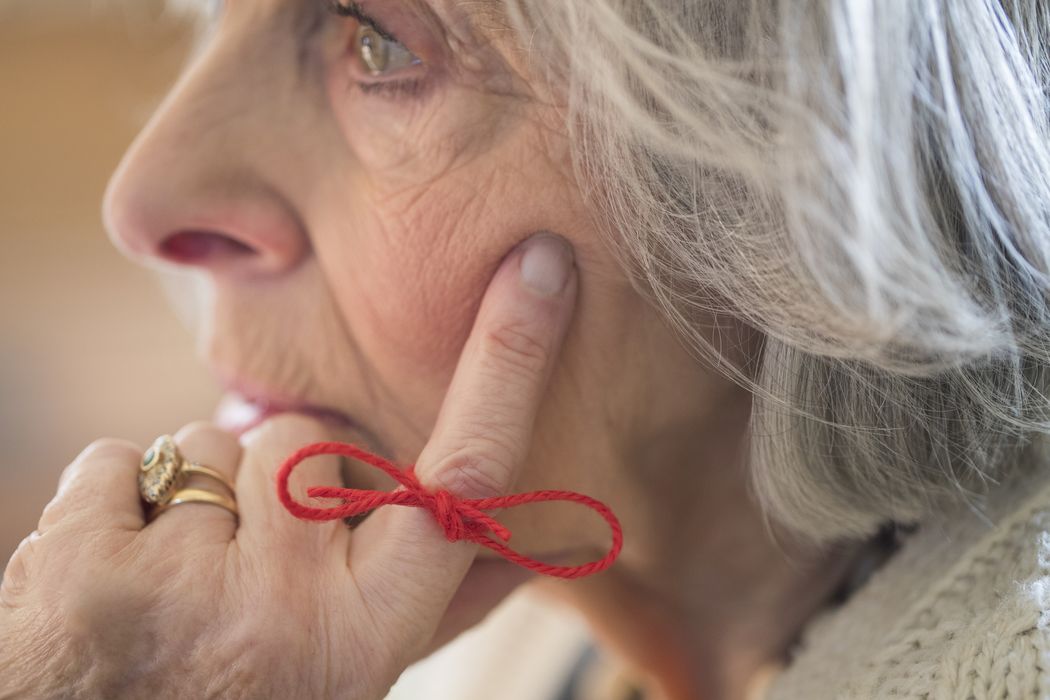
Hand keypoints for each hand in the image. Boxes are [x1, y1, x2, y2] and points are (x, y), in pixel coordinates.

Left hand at [0, 233, 577, 699]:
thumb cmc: (256, 695)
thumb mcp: (358, 665)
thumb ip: (439, 604)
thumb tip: (536, 549)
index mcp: (369, 631)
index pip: (464, 474)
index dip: (510, 363)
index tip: (541, 267)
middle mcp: (285, 608)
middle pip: (304, 437)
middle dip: (276, 477)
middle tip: (250, 562)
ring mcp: (180, 584)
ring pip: (208, 443)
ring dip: (196, 496)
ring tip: (182, 578)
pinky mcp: (82, 563)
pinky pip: (115, 460)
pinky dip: (114, 502)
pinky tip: (119, 571)